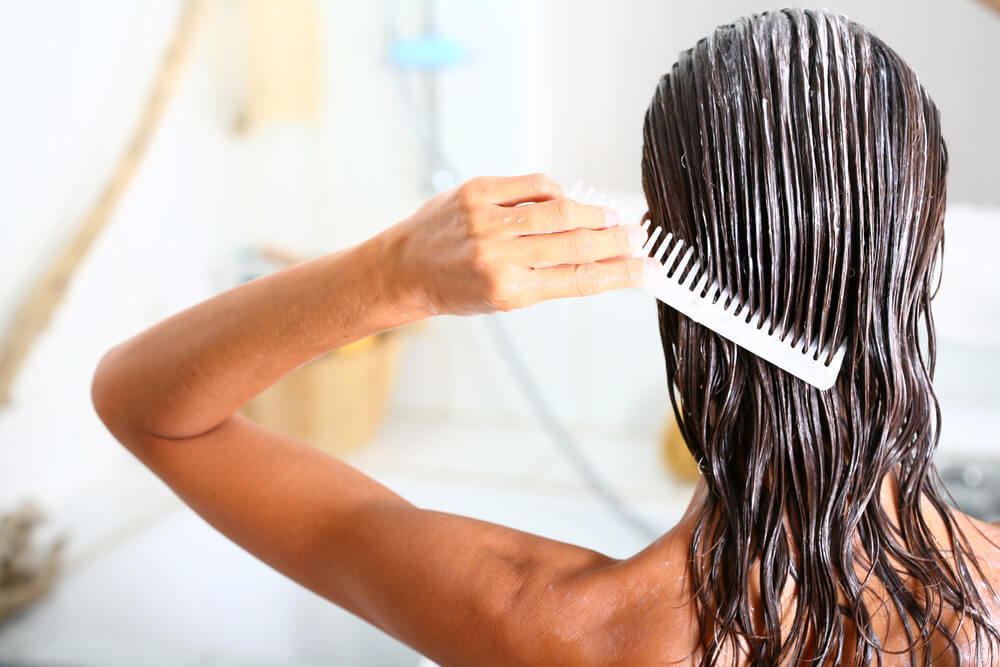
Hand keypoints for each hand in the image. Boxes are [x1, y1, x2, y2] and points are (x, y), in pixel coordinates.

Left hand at [383, 174, 655, 316]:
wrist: (405, 270)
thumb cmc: (456, 289)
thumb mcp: (506, 299)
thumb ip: (550, 278)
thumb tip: (600, 259)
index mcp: (511, 291)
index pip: (581, 280)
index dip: (622, 274)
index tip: (649, 270)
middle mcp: (500, 256)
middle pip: (578, 244)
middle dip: (618, 240)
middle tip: (640, 237)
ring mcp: (488, 221)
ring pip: (560, 210)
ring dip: (594, 213)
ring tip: (613, 218)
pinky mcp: (477, 192)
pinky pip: (533, 185)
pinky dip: (556, 192)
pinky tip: (566, 200)